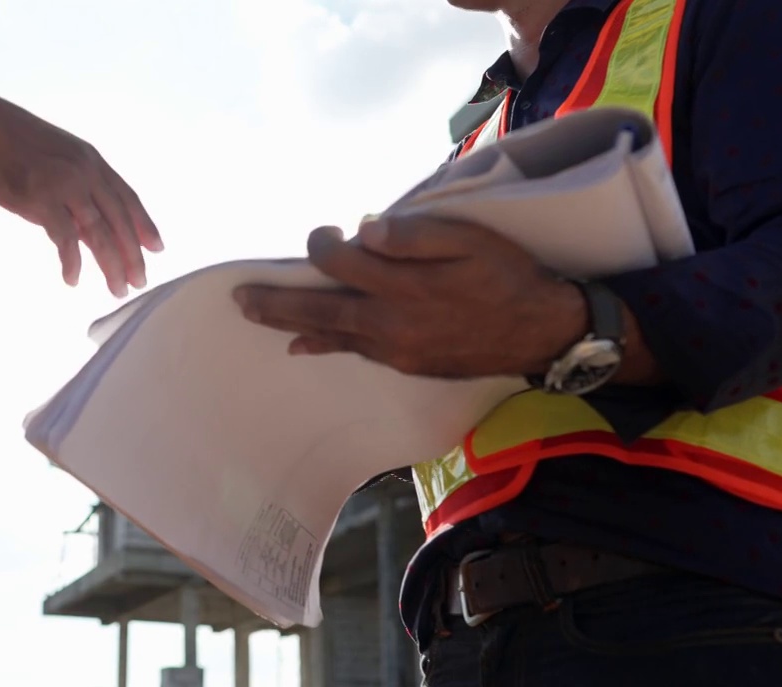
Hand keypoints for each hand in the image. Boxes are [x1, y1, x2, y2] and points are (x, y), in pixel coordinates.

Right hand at [0, 90, 162, 297]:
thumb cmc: (11, 144)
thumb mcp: (56, 159)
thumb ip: (75, 190)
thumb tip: (83, 228)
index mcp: (92, 161)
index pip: (128, 198)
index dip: (145, 225)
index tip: (157, 249)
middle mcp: (86, 173)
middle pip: (120, 221)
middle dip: (133, 255)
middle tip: (139, 282)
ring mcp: (66, 186)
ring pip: (99, 234)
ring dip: (111, 266)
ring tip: (117, 289)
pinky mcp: (43, 200)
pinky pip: (65, 239)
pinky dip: (72, 262)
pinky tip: (73, 279)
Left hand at [233, 216, 588, 378]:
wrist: (544, 332)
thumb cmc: (509, 276)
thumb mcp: (470, 240)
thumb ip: (415, 235)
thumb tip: (365, 227)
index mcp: (403, 287)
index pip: (340, 263)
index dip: (322, 244)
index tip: (326, 231)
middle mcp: (390, 324)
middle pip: (319, 310)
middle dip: (275, 301)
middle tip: (238, 298)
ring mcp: (395, 349)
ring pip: (331, 334)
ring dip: (289, 322)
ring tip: (255, 315)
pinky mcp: (405, 363)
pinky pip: (354, 352)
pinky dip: (324, 344)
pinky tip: (301, 345)